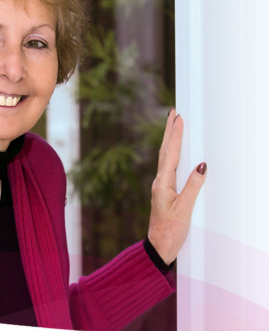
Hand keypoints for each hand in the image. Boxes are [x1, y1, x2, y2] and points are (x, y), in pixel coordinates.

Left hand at [147, 109, 206, 264]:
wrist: (159, 248)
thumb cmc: (170, 231)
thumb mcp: (184, 210)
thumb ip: (193, 187)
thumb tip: (201, 165)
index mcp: (162, 184)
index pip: (170, 154)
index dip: (175, 135)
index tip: (178, 118)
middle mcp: (159, 182)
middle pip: (164, 151)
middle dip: (169, 131)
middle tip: (173, 113)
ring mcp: (161, 187)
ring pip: (165, 158)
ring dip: (169, 140)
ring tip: (173, 125)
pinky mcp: (164, 192)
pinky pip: (169, 167)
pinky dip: (172, 153)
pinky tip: (175, 152)